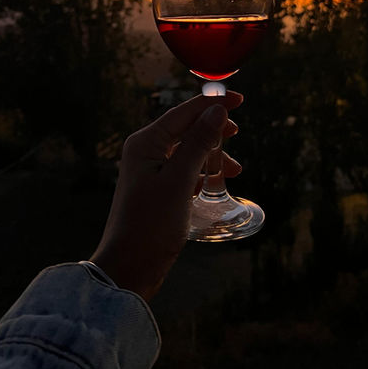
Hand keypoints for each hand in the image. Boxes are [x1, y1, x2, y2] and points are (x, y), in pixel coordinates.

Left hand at [90, 92, 242, 300]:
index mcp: (146, 143)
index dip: (212, 104)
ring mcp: (150, 170)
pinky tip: (215, 183)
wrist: (128, 269)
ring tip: (235, 170)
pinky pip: (184, 169)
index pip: (184, 113)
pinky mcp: (156, 188)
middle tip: (237, 132)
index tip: (239, 99)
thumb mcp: (179, 181)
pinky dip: (203, 171)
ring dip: (211, 154)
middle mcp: (145, 151)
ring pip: (188, 150)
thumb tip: (217, 111)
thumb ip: (199, 143)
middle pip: (186, 128)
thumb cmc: (150, 225)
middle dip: (213, 129)